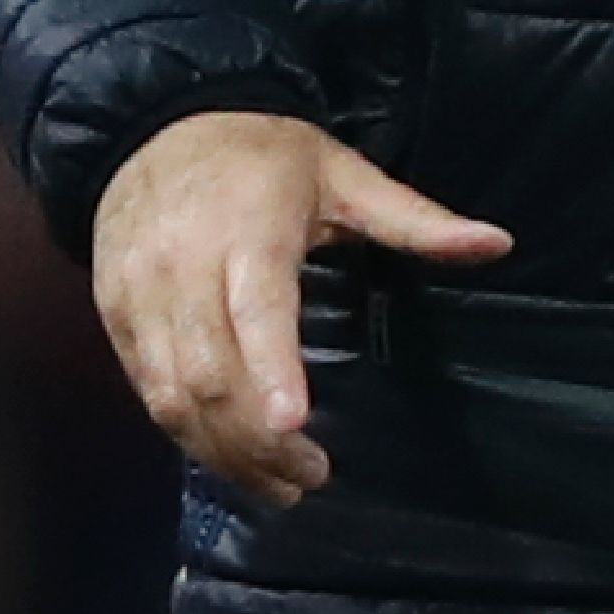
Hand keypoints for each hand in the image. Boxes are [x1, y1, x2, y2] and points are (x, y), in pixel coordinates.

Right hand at [90, 110, 508, 508]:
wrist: (157, 130)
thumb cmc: (264, 157)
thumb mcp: (346, 173)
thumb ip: (415, 219)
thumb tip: (498, 244)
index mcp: (248, 232)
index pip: (255, 310)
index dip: (269, 370)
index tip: (292, 423)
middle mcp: (183, 271)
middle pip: (209, 372)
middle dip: (257, 438)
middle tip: (311, 476)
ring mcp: (139, 300)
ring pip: (172, 395)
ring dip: (221, 451)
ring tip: (279, 484)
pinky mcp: (114, 321)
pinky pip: (147, 391)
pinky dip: (186, 434)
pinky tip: (228, 456)